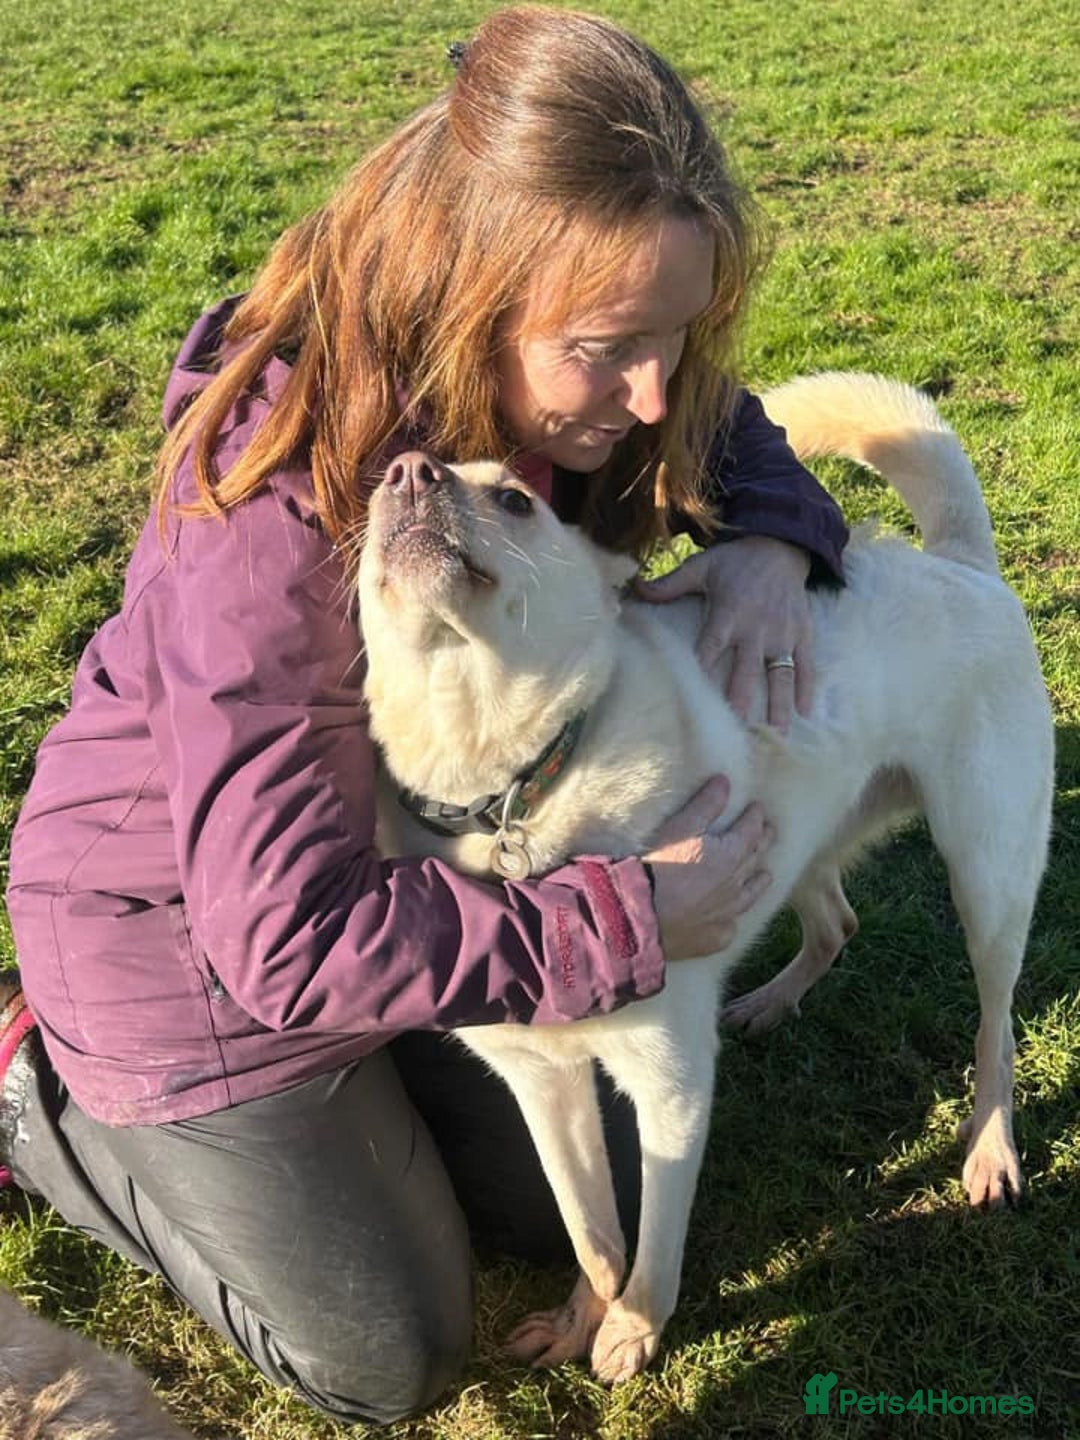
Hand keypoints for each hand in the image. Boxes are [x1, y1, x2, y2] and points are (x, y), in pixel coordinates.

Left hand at [637, 536, 813, 730]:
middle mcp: (755, 628)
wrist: (781, 545)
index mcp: (728, 613)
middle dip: (741, 698)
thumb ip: (670, 584)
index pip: (711, 647)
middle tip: (736, 727)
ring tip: (776, 733)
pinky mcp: (802, 633)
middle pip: (746, 670)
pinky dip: (807, 688)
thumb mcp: (701, 567)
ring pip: (779, 674)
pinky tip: (805, 712)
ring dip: (778, 704)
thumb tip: (635, 587)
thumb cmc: (735, 561)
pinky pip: (806, 664)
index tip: (697, 699)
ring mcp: (781, 633)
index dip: (704, 670)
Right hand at [645, 776, 773, 960]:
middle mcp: (735, 885)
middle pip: (755, 860)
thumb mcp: (680, 828)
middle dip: (763, 844)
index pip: (751, 831)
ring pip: (750, 896)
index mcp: (731, 855)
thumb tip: (725, 781)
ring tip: (765, 874)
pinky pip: (730, 926)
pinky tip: (732, 918)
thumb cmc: (658, 866)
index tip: (759, 809)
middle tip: (769, 833)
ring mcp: (727, 914)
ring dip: (758, 882)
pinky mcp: (714, 939)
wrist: (640, 914)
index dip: (755, 818)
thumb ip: (705, 805)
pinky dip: (733, 917)